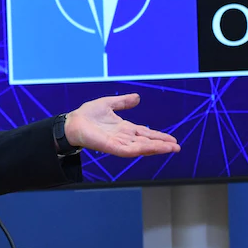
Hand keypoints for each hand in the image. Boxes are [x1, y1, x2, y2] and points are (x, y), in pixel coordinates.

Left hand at [64, 93, 179, 157]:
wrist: (71, 122)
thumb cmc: (86, 115)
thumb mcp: (108, 104)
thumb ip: (122, 102)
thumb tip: (137, 98)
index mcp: (124, 128)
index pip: (145, 133)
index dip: (158, 136)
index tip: (172, 139)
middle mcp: (123, 137)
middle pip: (146, 142)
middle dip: (161, 144)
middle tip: (177, 147)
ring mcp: (118, 143)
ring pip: (141, 147)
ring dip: (156, 148)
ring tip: (171, 148)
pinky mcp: (112, 147)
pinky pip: (130, 149)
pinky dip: (142, 149)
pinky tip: (152, 148)